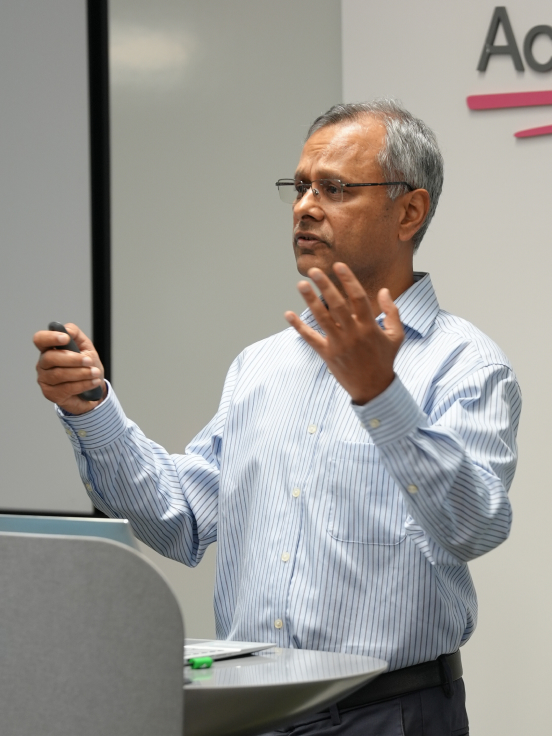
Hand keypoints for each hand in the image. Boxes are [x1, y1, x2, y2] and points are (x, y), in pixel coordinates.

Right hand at [33, 323, 106, 414]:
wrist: (92, 388)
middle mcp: (43, 364)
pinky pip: (67, 388)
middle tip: (88, 360)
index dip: (50, 337)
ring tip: (95, 372)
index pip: (40, 339)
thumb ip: (76, 335)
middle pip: (50, 358)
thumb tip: (68, 330)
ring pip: (59, 374)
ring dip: (81, 373)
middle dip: (72, 359)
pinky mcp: (51, 394)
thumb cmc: (86, 366)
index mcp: (49, 349)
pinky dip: (83, 384)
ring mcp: (45, 380)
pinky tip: (93, 381)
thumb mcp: (85, 347)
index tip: (65, 338)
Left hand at [284, 263, 403, 404]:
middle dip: (325, 286)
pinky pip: (311, 339)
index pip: (358, 297)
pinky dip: (299, 327)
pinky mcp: (327, 355)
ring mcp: (339, 344)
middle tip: (314, 271)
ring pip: (322, 319)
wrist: (374, 389)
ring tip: (301, 285)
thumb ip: (393, 312)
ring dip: (310, 301)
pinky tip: (288, 314)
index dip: (348, 280)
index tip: (338, 265)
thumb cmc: (385, 360)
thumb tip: (384, 291)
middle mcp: (353, 334)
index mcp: (370, 326)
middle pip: (337, 305)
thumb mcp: (396, 336)